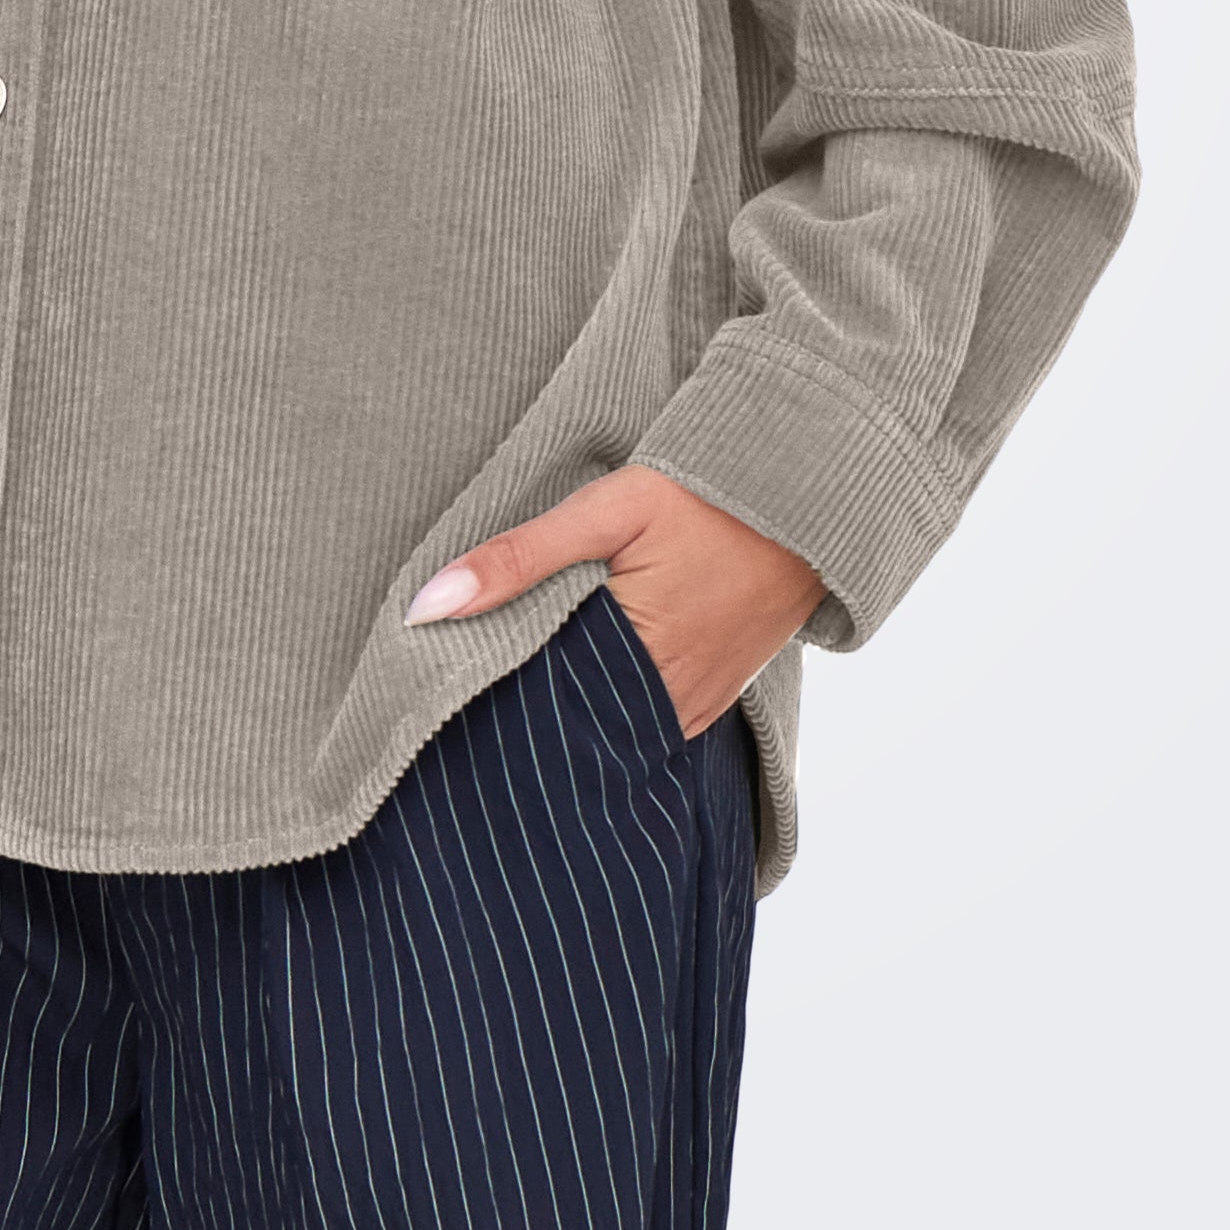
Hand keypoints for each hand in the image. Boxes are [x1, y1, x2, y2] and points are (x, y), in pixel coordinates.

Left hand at [402, 466, 825, 736]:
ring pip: (613, 730)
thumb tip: (425, 608)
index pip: (541, 716)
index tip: (442, 706)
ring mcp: (697, 704)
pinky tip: (580, 686)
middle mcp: (671, 702)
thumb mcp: (605, 512)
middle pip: (577, 733)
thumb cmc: (702, 497)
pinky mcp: (714, 694)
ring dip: (571, 714)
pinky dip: (613, 707)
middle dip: (525, 721)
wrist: (804, 496)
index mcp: (638, 663)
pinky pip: (650, 721)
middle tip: (465, 710)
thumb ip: (517, 559)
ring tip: (514, 698)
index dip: (490, 712)